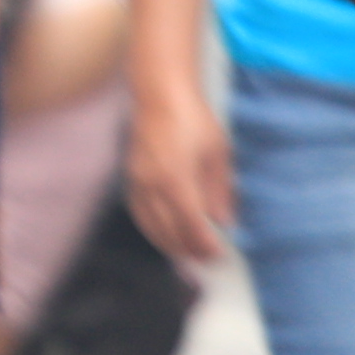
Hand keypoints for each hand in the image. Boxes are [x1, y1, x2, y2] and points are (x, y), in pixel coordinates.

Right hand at [125, 66, 236, 266]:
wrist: (160, 95)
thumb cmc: (194, 120)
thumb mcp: (217, 153)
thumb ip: (220, 191)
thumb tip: (224, 221)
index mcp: (177, 179)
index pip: (191, 224)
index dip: (204, 243)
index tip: (218, 253)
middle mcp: (153, 185)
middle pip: (169, 230)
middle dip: (189, 249)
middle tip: (207, 259)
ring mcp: (138, 183)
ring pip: (150, 226)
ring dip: (169, 244)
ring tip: (187, 253)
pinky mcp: (131, 179)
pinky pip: (139, 214)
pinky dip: (152, 230)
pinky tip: (163, 235)